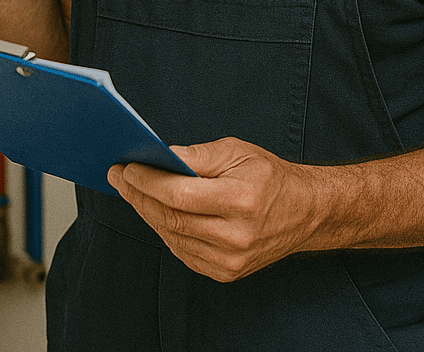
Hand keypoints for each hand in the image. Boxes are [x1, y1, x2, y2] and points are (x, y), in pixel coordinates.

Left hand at [108, 137, 319, 282]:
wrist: (304, 212)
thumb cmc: (271, 176)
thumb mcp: (240, 152)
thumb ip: (199, 155)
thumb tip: (161, 156)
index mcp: (241, 200)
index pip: (180, 194)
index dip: (148, 181)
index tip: (127, 168)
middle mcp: (235, 235)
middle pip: (171, 217)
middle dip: (139, 195)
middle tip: (119, 177)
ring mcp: (229, 259)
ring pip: (172, 236)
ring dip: (147, 212)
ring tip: (133, 191)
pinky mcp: (225, 272)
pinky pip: (182, 250)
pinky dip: (165, 230)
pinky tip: (157, 211)